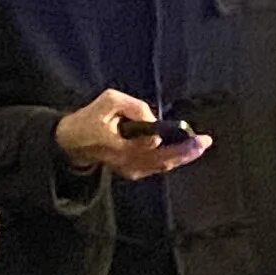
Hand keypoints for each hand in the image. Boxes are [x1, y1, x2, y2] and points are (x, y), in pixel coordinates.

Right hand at [53, 89, 207, 180]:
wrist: (70, 143)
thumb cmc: (88, 119)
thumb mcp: (106, 101)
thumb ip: (132, 106)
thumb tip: (153, 119)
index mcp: (119, 146)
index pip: (148, 143)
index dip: (163, 135)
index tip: (181, 129)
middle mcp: (127, 162)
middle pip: (162, 160)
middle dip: (185, 150)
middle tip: (204, 141)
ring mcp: (130, 171)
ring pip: (162, 166)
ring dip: (182, 156)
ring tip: (200, 146)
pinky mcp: (132, 173)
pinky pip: (157, 167)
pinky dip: (172, 160)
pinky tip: (184, 152)